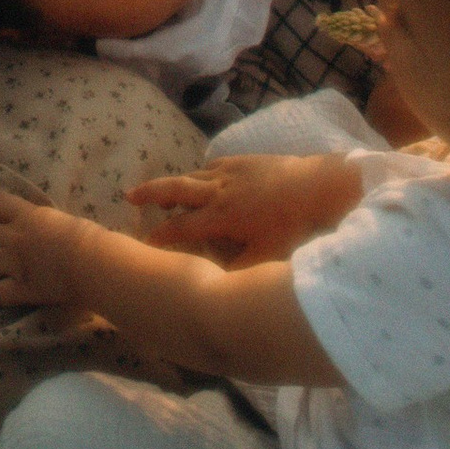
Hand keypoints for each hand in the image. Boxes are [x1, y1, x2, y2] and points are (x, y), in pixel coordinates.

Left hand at [0, 190, 98, 309]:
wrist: (96, 264)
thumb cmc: (91, 239)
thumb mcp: (67, 221)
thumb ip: (48, 222)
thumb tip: (49, 224)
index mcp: (28, 216)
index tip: (0, 223)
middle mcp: (16, 237)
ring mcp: (15, 263)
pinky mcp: (21, 288)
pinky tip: (4, 295)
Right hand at [126, 152, 361, 265]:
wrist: (320, 186)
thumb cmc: (294, 226)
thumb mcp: (267, 257)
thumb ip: (239, 271)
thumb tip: (218, 288)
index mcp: (219, 216)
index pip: (179, 227)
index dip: (159, 236)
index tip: (142, 242)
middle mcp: (218, 190)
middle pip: (175, 189)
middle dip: (150, 193)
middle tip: (128, 195)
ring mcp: (231, 171)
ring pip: (193, 176)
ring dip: (174, 183)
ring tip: (162, 191)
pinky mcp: (246, 161)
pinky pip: (214, 165)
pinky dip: (201, 173)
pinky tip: (204, 176)